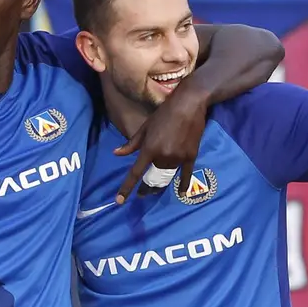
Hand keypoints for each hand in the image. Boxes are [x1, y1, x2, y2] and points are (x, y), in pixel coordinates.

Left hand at [114, 83, 208, 202]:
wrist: (189, 104)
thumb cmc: (164, 113)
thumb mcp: (145, 127)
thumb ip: (131, 144)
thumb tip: (117, 153)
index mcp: (149, 149)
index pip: (135, 173)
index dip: (126, 188)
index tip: (120, 201)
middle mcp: (162, 156)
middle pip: (153, 176)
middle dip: (148, 187)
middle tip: (143, 194)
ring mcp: (177, 157)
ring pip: (168, 174)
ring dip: (163, 178)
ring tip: (158, 185)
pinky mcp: (190, 156)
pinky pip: (185, 174)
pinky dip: (183, 184)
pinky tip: (181, 192)